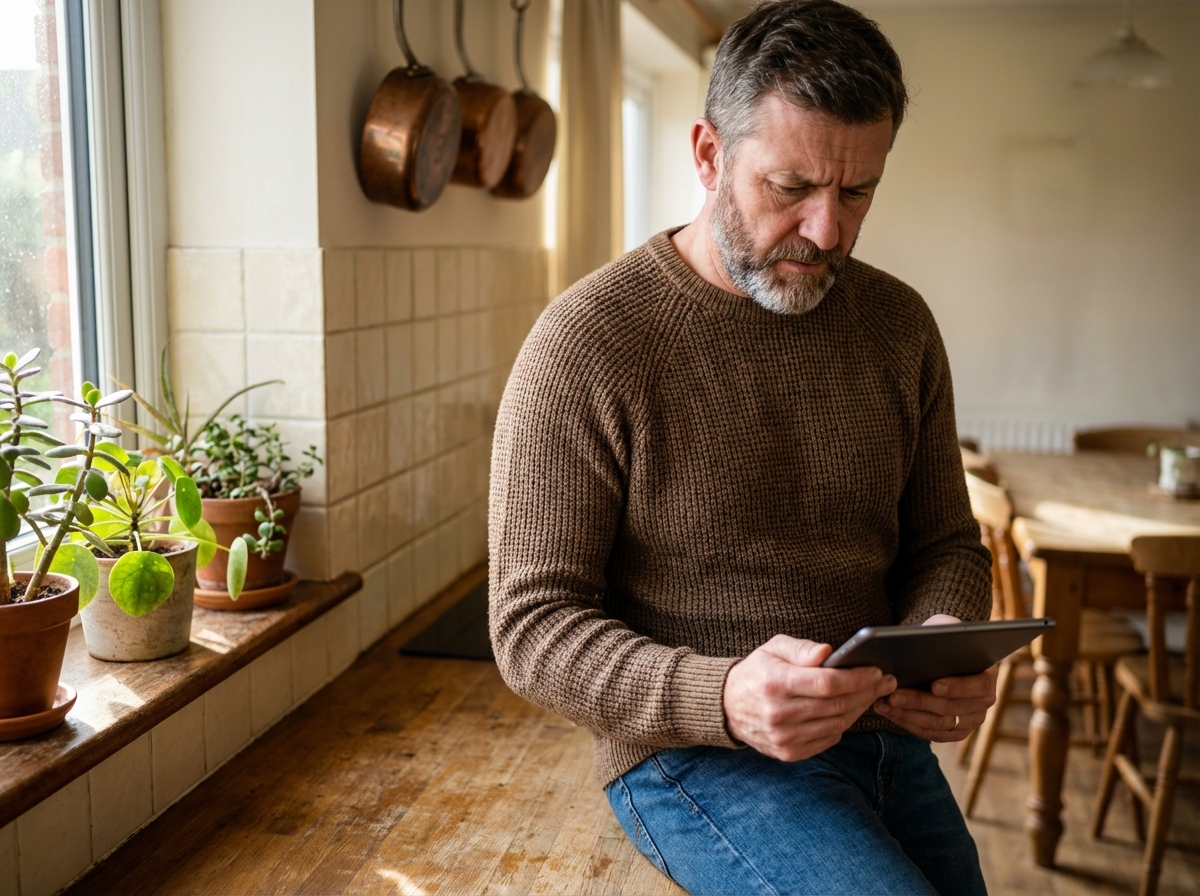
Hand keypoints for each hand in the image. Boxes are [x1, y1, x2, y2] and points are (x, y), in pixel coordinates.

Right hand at [723, 634, 897, 761]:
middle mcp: (779, 713)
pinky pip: (828, 739)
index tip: (876, 670)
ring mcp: (784, 737)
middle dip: (867, 691)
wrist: (728, 707)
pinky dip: (843, 725)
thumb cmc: (757, 672)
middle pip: (837, 705)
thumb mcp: (773, 649)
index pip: (827, 683)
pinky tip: (849, 710)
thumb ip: (802, 648)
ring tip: (872, 694)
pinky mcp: (788, 753)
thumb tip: (829, 652)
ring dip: (860, 708)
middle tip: (886, 681)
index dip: (857, 677)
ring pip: (837, 724)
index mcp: (775, 683)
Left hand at [872, 614, 997, 741]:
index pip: (979, 686)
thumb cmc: (941, 638)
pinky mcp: (953, 732)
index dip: (957, 687)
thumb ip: (945, 630)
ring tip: (885, 703)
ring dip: (908, 714)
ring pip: (939, 724)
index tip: (934, 685)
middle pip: (952, 708)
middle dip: (920, 702)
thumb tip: (936, 635)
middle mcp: (983, 702)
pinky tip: (889, 712)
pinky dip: (908, 723)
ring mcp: (970, 720)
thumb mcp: (944, 627)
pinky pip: (930, 733)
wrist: (939, 654)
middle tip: (894, 695)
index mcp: (988, 675)